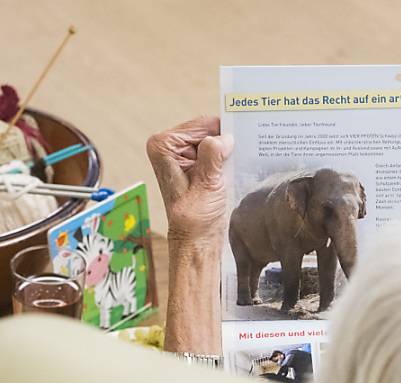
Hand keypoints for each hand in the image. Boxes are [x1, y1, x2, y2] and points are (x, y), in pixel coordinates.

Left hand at [146, 116, 233, 247]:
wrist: (197, 239)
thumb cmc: (195, 218)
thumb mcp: (207, 183)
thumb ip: (213, 155)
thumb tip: (225, 137)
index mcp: (163, 146)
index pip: (202, 125)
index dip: (221, 134)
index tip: (237, 145)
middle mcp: (169, 146)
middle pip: (207, 130)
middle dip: (224, 142)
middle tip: (237, 158)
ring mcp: (181, 154)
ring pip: (214, 140)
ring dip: (226, 152)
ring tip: (233, 168)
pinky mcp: (193, 164)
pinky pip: (214, 152)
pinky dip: (225, 159)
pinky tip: (231, 170)